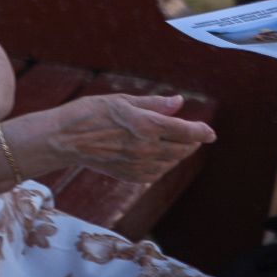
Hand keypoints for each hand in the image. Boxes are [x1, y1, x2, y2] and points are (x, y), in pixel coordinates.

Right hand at [48, 93, 215, 183]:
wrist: (65, 140)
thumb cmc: (92, 112)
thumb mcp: (124, 100)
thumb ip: (155, 104)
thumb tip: (180, 103)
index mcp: (146, 125)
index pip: (185, 131)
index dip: (202, 131)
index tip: (211, 132)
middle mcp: (145, 148)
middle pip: (182, 149)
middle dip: (192, 141)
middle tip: (196, 133)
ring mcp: (137, 165)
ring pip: (171, 162)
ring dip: (179, 153)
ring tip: (180, 143)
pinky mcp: (129, 176)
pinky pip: (156, 173)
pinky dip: (164, 165)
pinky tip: (159, 156)